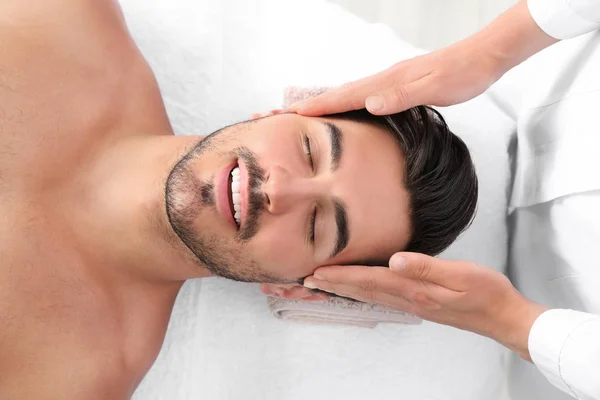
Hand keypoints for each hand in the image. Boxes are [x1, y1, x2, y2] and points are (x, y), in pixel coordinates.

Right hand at [288, 1, 555, 116]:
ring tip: (302, 114)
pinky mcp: (397, 85)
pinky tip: (345, 110)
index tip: (290, 116)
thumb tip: (369, 103)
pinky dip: (345, 103)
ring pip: (348, 94)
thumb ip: (402, 96)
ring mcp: (389, 81)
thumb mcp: (434, 88)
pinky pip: (362, 95)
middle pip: (338, 93)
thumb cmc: (462, 74)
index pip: (344, 97)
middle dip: (308, 106)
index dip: (316, 108)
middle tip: (282, 114)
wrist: (482, 57)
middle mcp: (383, 80)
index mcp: (387, 83)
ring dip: (324, 104)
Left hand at [304, 252, 548, 360]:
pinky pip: (384, 298)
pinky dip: (364, 293)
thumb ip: (426, 267)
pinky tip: (360, 290)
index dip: (342, 276)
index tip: (316, 273)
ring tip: (324, 285)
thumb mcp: (462, 274)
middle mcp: (410, 299)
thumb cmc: (487, 292)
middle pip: (364, 291)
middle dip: (334, 284)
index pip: (370, 280)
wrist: (504, 317)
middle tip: (306, 281)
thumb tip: (394, 259)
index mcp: (415, 289)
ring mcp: (414, 304)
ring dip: (345, 290)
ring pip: (371, 296)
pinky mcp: (421, 304)